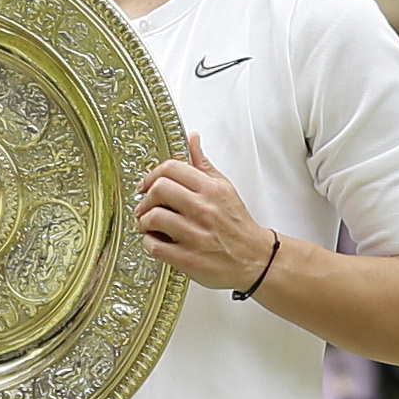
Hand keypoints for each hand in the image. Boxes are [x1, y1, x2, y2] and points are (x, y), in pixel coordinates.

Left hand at [133, 130, 277, 291]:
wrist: (254, 258)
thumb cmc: (237, 224)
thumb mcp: (224, 188)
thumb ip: (203, 165)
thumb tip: (192, 139)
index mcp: (211, 189)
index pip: (172, 168)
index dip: (152, 174)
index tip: (146, 184)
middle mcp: (203, 210)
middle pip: (159, 190)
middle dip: (146, 198)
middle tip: (145, 205)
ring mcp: (196, 235)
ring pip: (154, 217)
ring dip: (144, 221)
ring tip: (147, 224)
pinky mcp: (189, 259)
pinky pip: (156, 246)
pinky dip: (149, 243)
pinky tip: (155, 241)